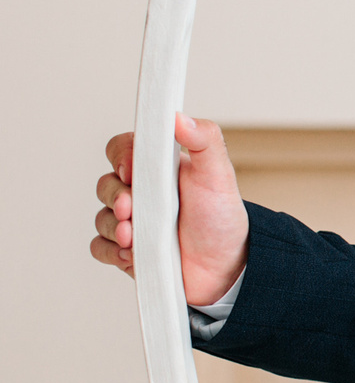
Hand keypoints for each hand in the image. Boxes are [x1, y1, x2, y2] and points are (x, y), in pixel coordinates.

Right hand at [93, 116, 248, 307]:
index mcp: (158, 168)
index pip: (121, 149)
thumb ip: (204, 140)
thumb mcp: (219, 174)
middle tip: (132, 209)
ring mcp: (132, 222)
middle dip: (115, 197)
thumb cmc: (222, 217)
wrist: (228, 266)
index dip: (120, 156)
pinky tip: (130, 254)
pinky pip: (99, 247)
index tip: (132, 169)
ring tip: (135, 238)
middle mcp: (140, 193)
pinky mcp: (126, 250)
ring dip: (114, 227)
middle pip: (105, 184)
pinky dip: (109, 250)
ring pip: (101, 217)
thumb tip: (177, 116)